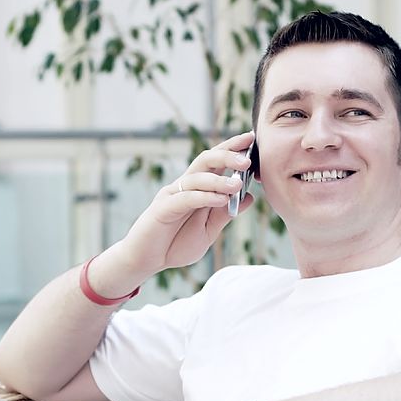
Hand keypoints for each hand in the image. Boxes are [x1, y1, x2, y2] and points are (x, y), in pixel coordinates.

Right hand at [120, 130, 255, 276]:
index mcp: (198, 189)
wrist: (148, 261)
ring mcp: (173, 194)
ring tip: (237, 184)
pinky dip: (205, 197)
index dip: (232, 148)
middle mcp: (185, 186)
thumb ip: (225, 214)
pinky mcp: (163, 207)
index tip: (251, 139)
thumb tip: (249, 196)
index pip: (216, 162)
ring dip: (219, 180)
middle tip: (247, 160)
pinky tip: (222, 199)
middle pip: (206, 160)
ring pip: (197, 177)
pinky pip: (186, 198)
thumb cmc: (176, 244)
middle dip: (227, 155)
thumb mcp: (208, 230)